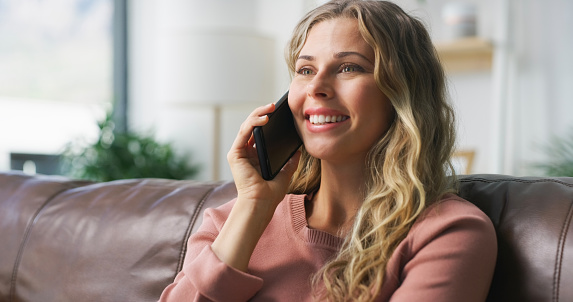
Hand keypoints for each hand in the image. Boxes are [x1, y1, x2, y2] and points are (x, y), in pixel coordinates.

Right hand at [212, 103, 300, 271]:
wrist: (261, 204)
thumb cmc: (270, 194)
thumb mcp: (285, 174)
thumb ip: (290, 162)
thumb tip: (298, 150)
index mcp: (255, 156)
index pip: (259, 132)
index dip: (268, 120)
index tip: (280, 112)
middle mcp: (245, 152)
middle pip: (252, 126)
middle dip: (262, 113)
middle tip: (274, 105)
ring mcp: (239, 152)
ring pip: (247, 126)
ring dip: (258, 114)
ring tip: (271, 108)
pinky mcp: (235, 154)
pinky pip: (244, 132)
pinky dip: (254, 123)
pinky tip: (265, 119)